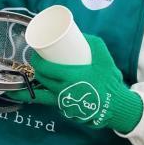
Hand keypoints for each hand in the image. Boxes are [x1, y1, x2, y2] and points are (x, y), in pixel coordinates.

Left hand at [6, 35, 143, 133]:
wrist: (117, 106)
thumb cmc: (109, 81)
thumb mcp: (104, 58)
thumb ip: (93, 43)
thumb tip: (79, 33)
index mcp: (70, 78)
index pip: (45, 69)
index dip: (36, 61)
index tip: (35, 55)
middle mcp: (63, 91)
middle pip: (41, 79)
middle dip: (36, 69)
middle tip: (37, 61)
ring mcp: (63, 103)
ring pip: (40, 93)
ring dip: (33, 84)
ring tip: (31, 75)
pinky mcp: (65, 111)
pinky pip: (50, 102)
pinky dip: (40, 97)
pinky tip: (27, 95)